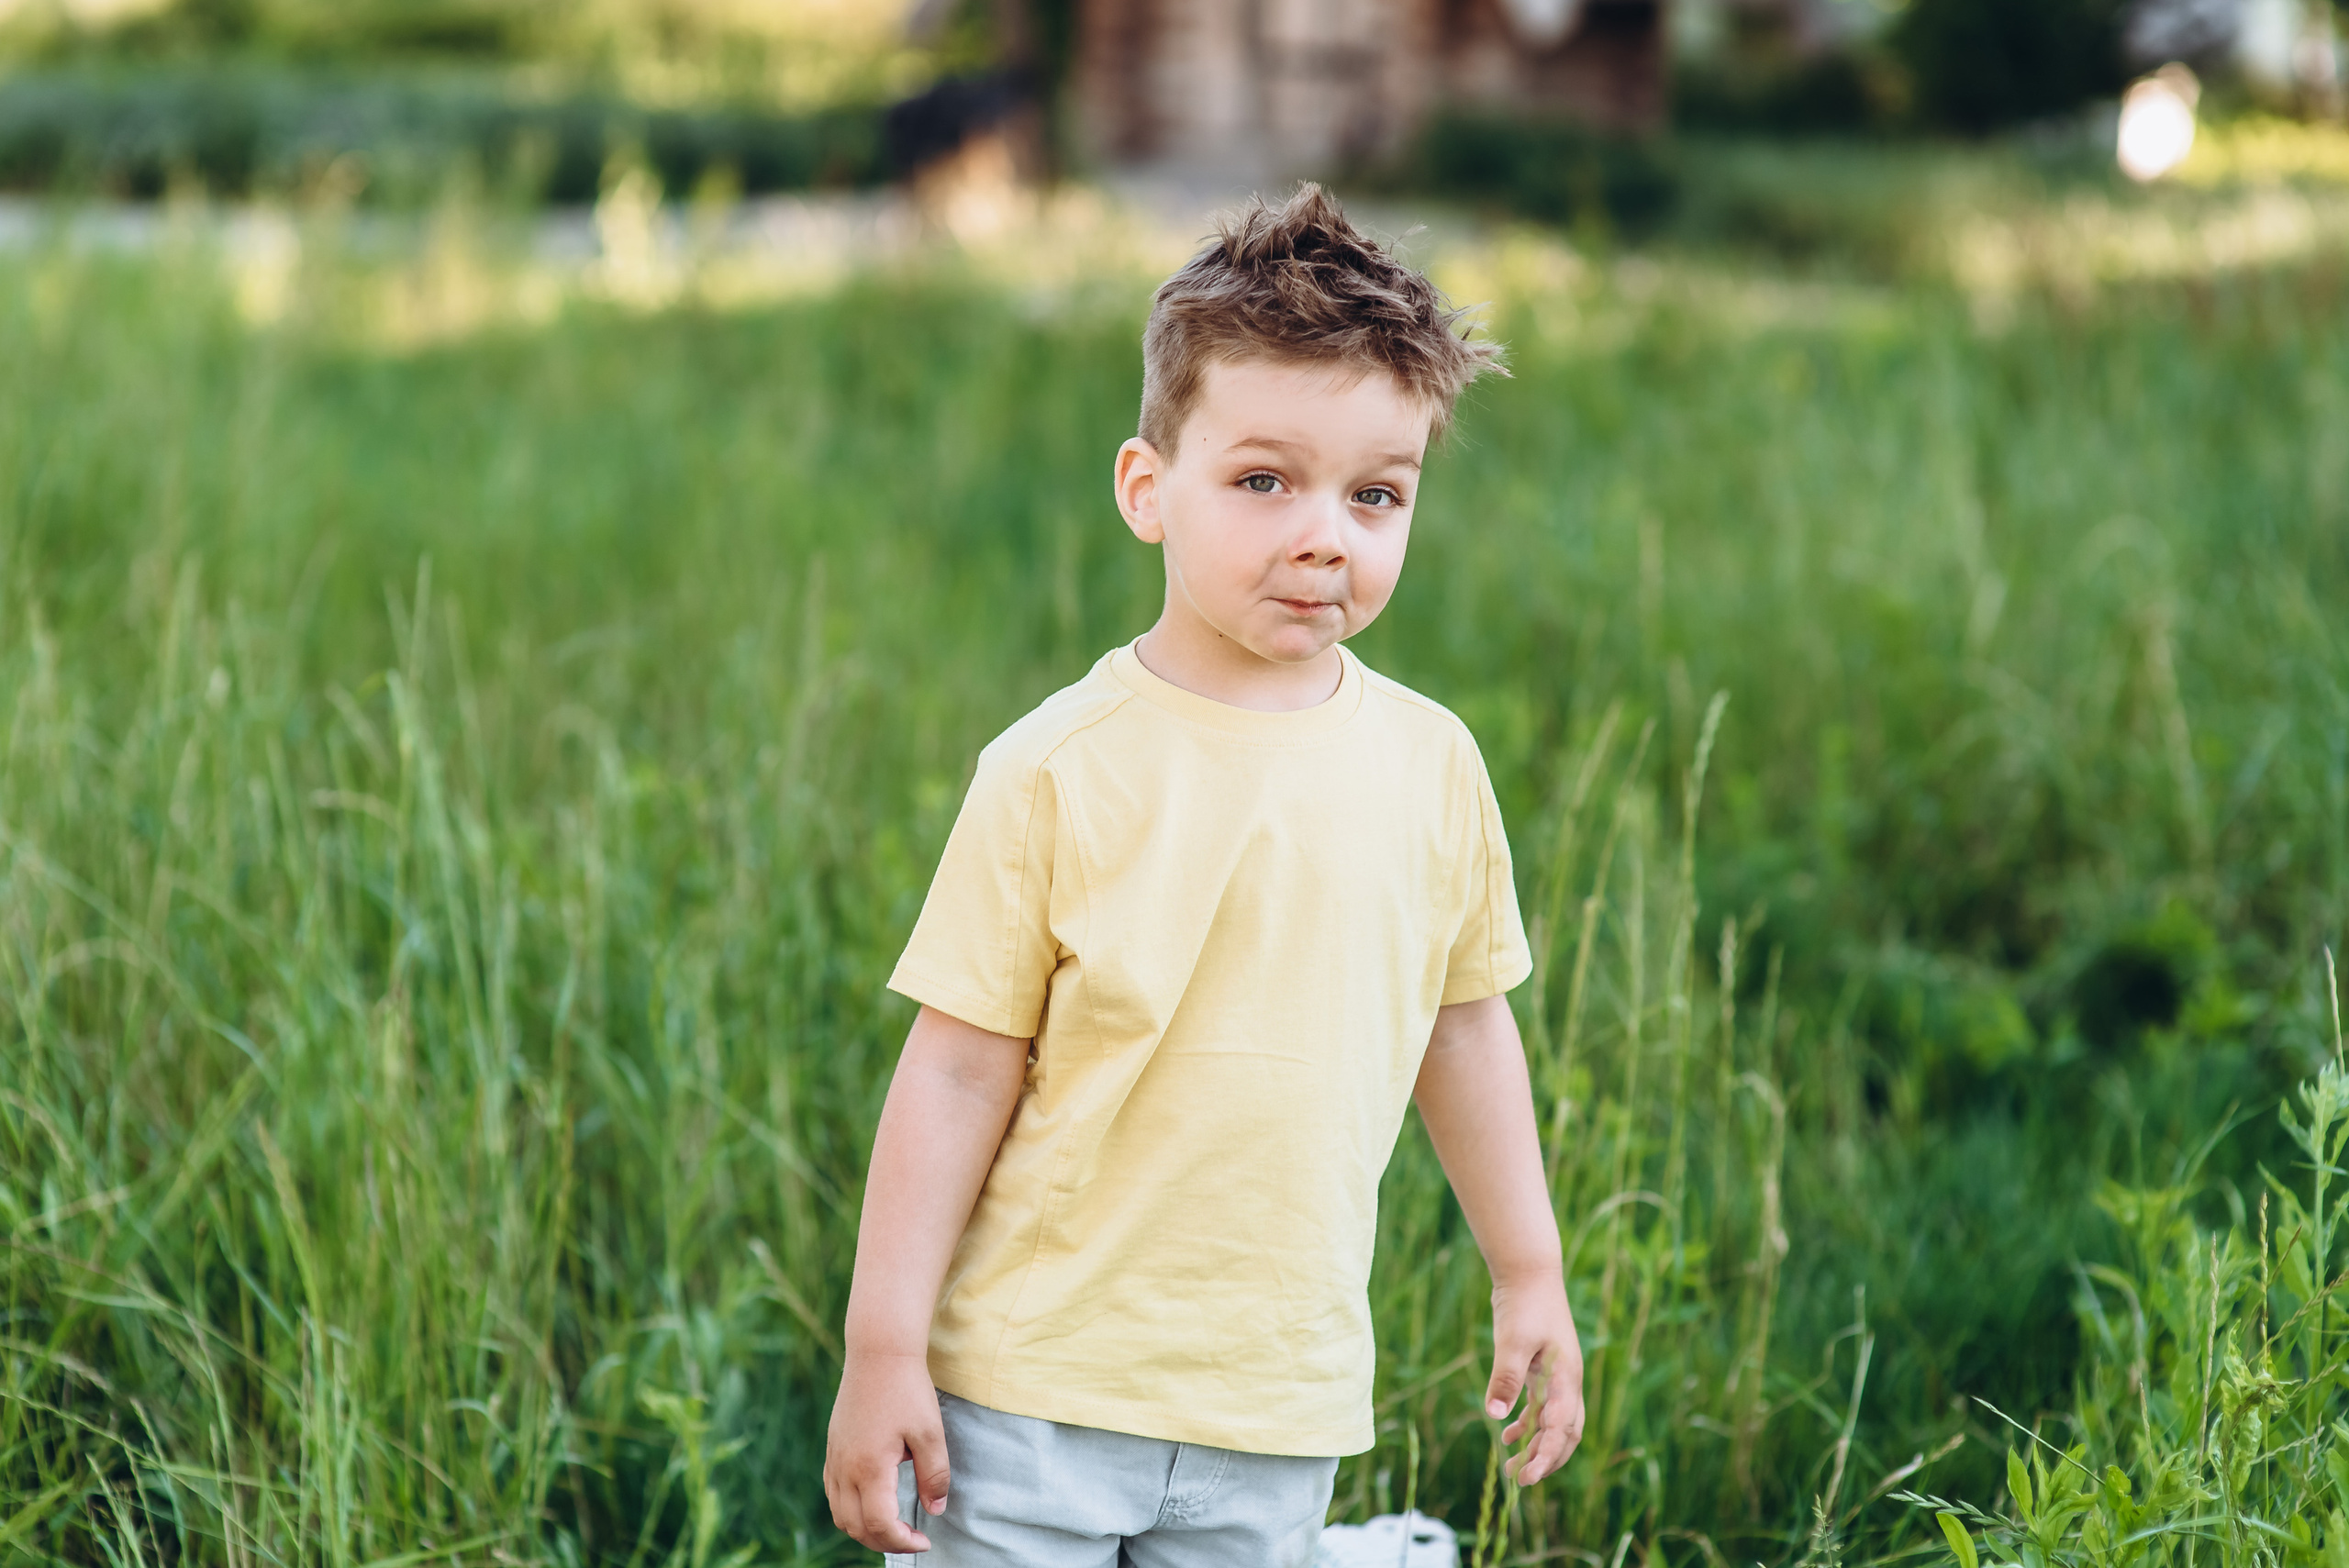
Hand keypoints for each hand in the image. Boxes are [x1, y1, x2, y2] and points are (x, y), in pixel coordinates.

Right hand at [823, 1349, 949, 1552]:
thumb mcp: (931, 1434)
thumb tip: (935, 1510)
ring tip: (892, 1526)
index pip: (880, 1524)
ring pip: (840, 1514)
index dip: (902, 1542)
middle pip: (855, 1526)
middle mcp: (845, 1468)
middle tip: (912, 1538)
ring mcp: (834, 1458)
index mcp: (870, 1468)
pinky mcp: (833, 1448)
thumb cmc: (907, 1390)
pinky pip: (833, 1493)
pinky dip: (850, 1509)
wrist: (878, 1352)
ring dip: (864, 1529)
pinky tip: (872, 1501)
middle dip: (884, 1541)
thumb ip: (935, 1476)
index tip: (924, 1541)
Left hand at [1483, 1271, 1584, 1485]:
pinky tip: (1505, 1434)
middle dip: (1546, 1460)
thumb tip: (1496, 1415)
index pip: (1561, 1430)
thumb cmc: (1524, 1304)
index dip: (1546, 1457)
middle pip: (1565, 1434)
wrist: (1528, 1273)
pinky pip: (1540, 1407)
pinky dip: (1526, 1424)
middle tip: (1520, 1480)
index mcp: (1566, 1379)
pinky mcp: (1542, 1369)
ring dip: (1535, 1447)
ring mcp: (1557, 1376)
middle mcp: (1567, 1382)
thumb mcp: (1513, 1341)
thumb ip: (1506, 1377)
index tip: (1527, 1479)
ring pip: (1552, 1424)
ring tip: (1510, 1468)